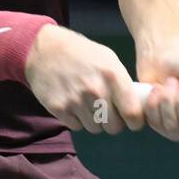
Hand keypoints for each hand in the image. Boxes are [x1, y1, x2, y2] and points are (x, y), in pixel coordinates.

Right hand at [24, 25, 146, 134]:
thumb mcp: (107, 58)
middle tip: (107, 111)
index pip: (132, 113)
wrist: (43, 49)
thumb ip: (122, 82)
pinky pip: (76, 126)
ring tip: (88, 104)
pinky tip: (73, 104)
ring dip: (95, 121)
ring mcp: (76, 101)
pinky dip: (77, 119)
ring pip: (95, 128)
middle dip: (113, 122)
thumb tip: (135, 105)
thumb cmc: (81, 52)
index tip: (132, 120)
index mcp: (112, 75)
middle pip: (114, 127)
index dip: (135, 121)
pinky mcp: (59, 109)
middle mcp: (96, 90)